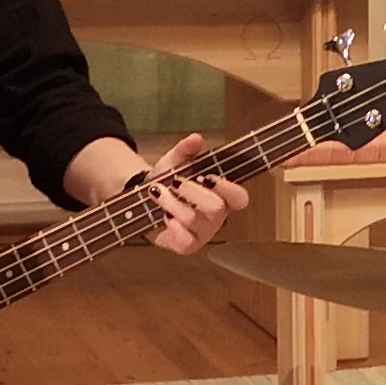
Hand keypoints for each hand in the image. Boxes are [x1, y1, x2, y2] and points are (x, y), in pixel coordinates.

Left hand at [138, 134, 247, 253]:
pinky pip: (185, 241)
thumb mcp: (174, 162)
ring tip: (157, 193)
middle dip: (192, 192)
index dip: (228, 189)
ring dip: (172, 204)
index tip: (208, 177)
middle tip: (175, 182)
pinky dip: (171, 226)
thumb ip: (185, 150)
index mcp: (222, 196)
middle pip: (216, 208)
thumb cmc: (168, 181)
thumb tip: (196, 138)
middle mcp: (217, 217)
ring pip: (194, 221)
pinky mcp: (187, 246)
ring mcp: (203, 234)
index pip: (240, 198)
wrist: (145, 200)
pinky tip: (163, 217)